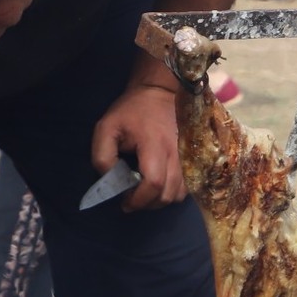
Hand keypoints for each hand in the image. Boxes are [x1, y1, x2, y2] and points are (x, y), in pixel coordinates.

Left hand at [91, 82, 183, 210]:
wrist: (160, 93)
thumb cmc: (131, 111)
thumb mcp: (106, 126)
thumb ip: (103, 155)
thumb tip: (111, 179)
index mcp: (154, 144)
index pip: (153, 182)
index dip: (139, 199)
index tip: (125, 202)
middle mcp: (177, 155)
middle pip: (167, 194)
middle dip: (148, 203)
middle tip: (133, 198)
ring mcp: (188, 159)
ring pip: (179, 195)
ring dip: (161, 200)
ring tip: (146, 193)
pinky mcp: (194, 162)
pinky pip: (187, 189)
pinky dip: (172, 193)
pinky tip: (160, 186)